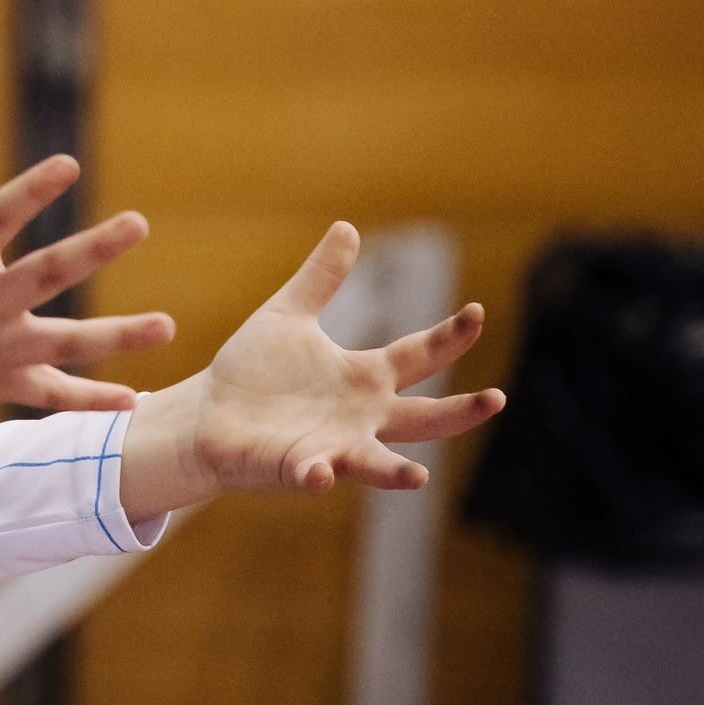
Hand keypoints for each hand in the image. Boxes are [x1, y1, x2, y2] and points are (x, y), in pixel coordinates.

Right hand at [0, 121, 175, 421]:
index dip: (29, 193)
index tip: (68, 164)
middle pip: (43, 278)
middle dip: (92, 252)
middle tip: (137, 224)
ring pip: (64, 345)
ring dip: (117, 337)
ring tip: (167, 326)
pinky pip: (49, 396)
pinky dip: (89, 400)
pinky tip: (133, 398)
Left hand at [118, 221, 505, 518]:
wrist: (207, 412)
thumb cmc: (254, 370)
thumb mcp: (288, 314)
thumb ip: (321, 278)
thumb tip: (347, 226)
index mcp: (364, 378)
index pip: (419, 355)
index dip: (449, 336)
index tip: (477, 311)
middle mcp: (361, 418)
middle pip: (423, 419)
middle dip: (459, 412)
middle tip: (496, 398)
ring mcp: (333, 447)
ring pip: (376, 463)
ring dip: (397, 473)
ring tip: (419, 478)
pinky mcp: (297, 467)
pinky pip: (312, 474)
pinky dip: (317, 474)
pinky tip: (320, 474)